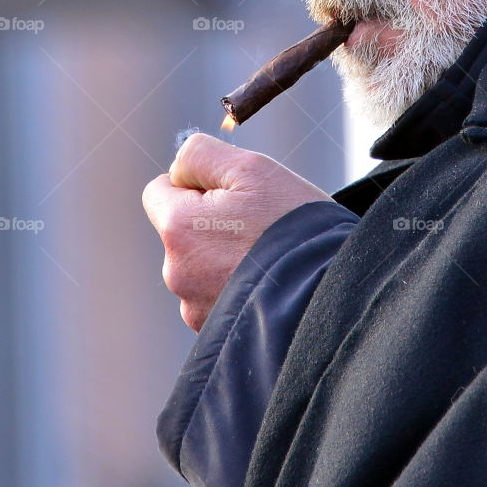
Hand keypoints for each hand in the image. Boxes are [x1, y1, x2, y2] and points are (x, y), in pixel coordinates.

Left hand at [142, 132, 332, 331]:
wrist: (327, 289)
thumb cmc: (291, 223)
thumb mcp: (250, 167)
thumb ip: (200, 154)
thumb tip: (176, 170)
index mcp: (177, 228)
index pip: (158, 191)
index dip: (194, 184)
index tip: (231, 193)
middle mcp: (176, 272)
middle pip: (183, 230)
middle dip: (211, 222)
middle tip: (258, 222)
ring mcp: (195, 307)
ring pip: (201, 265)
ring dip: (224, 256)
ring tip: (267, 254)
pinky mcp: (214, 331)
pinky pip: (217, 296)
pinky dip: (236, 286)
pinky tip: (267, 281)